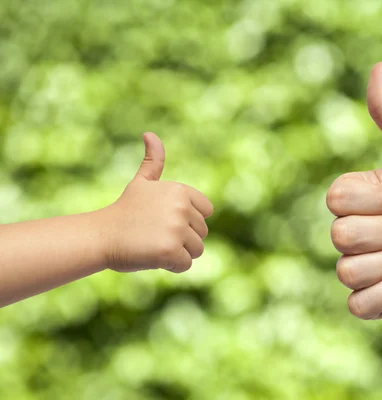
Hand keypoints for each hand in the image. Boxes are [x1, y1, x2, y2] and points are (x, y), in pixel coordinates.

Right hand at [102, 132, 213, 272]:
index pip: (207, 212)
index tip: (166, 219)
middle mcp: (182, 207)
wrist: (100, 236)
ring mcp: (177, 229)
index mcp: (181, 190)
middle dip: (183, 238)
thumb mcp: (141, 183)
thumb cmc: (123, 212)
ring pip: (196, 250)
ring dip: (178, 253)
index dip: (189, 220)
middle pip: (202, 233)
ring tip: (154, 244)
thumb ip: (153, 161)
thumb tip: (150, 134)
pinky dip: (172, 266)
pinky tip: (153, 256)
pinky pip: (186, 265)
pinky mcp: (171, 250)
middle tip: (155, 234)